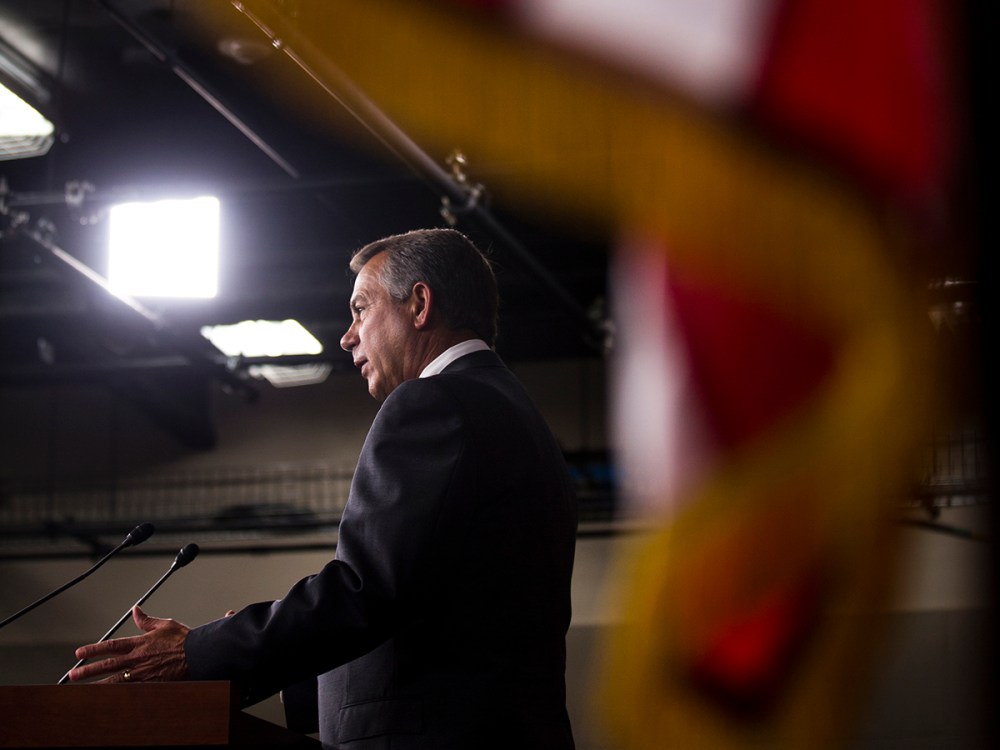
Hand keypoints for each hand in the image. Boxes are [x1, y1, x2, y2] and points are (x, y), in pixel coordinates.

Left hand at [67, 605, 190, 683]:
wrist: (198, 654)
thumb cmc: (183, 639)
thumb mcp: (164, 624)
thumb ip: (146, 620)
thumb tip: (135, 610)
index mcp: (140, 643)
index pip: (111, 645)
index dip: (93, 649)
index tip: (79, 653)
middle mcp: (138, 658)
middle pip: (108, 665)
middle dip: (88, 670)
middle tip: (73, 674)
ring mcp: (143, 673)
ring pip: (115, 680)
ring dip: (97, 684)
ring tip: (83, 689)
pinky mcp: (151, 683)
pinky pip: (130, 689)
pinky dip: (117, 693)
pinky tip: (107, 697)